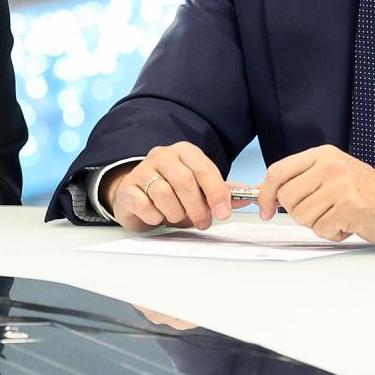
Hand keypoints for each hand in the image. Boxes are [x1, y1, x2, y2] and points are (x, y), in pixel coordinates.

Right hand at [101, 142, 245, 230]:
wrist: (137, 197)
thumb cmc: (173, 192)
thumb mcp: (199, 190)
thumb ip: (222, 192)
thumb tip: (247, 196)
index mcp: (184, 152)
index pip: (204, 169)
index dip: (216, 192)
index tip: (224, 212)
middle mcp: (162, 156)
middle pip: (184, 181)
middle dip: (197, 208)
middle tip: (204, 223)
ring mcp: (142, 170)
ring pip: (163, 193)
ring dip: (176, 213)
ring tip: (178, 218)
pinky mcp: (127, 188)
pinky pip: (144, 204)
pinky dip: (155, 216)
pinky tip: (157, 216)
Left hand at [255, 144, 374, 246]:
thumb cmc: (368, 195)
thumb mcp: (333, 176)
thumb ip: (302, 182)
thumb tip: (264, 195)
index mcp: (323, 155)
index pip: (278, 171)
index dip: (265, 193)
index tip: (264, 210)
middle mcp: (331, 166)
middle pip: (287, 197)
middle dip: (300, 213)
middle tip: (324, 212)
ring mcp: (342, 185)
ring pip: (302, 216)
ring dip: (319, 224)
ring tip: (340, 216)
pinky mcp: (351, 207)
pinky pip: (322, 229)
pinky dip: (333, 233)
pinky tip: (351, 224)